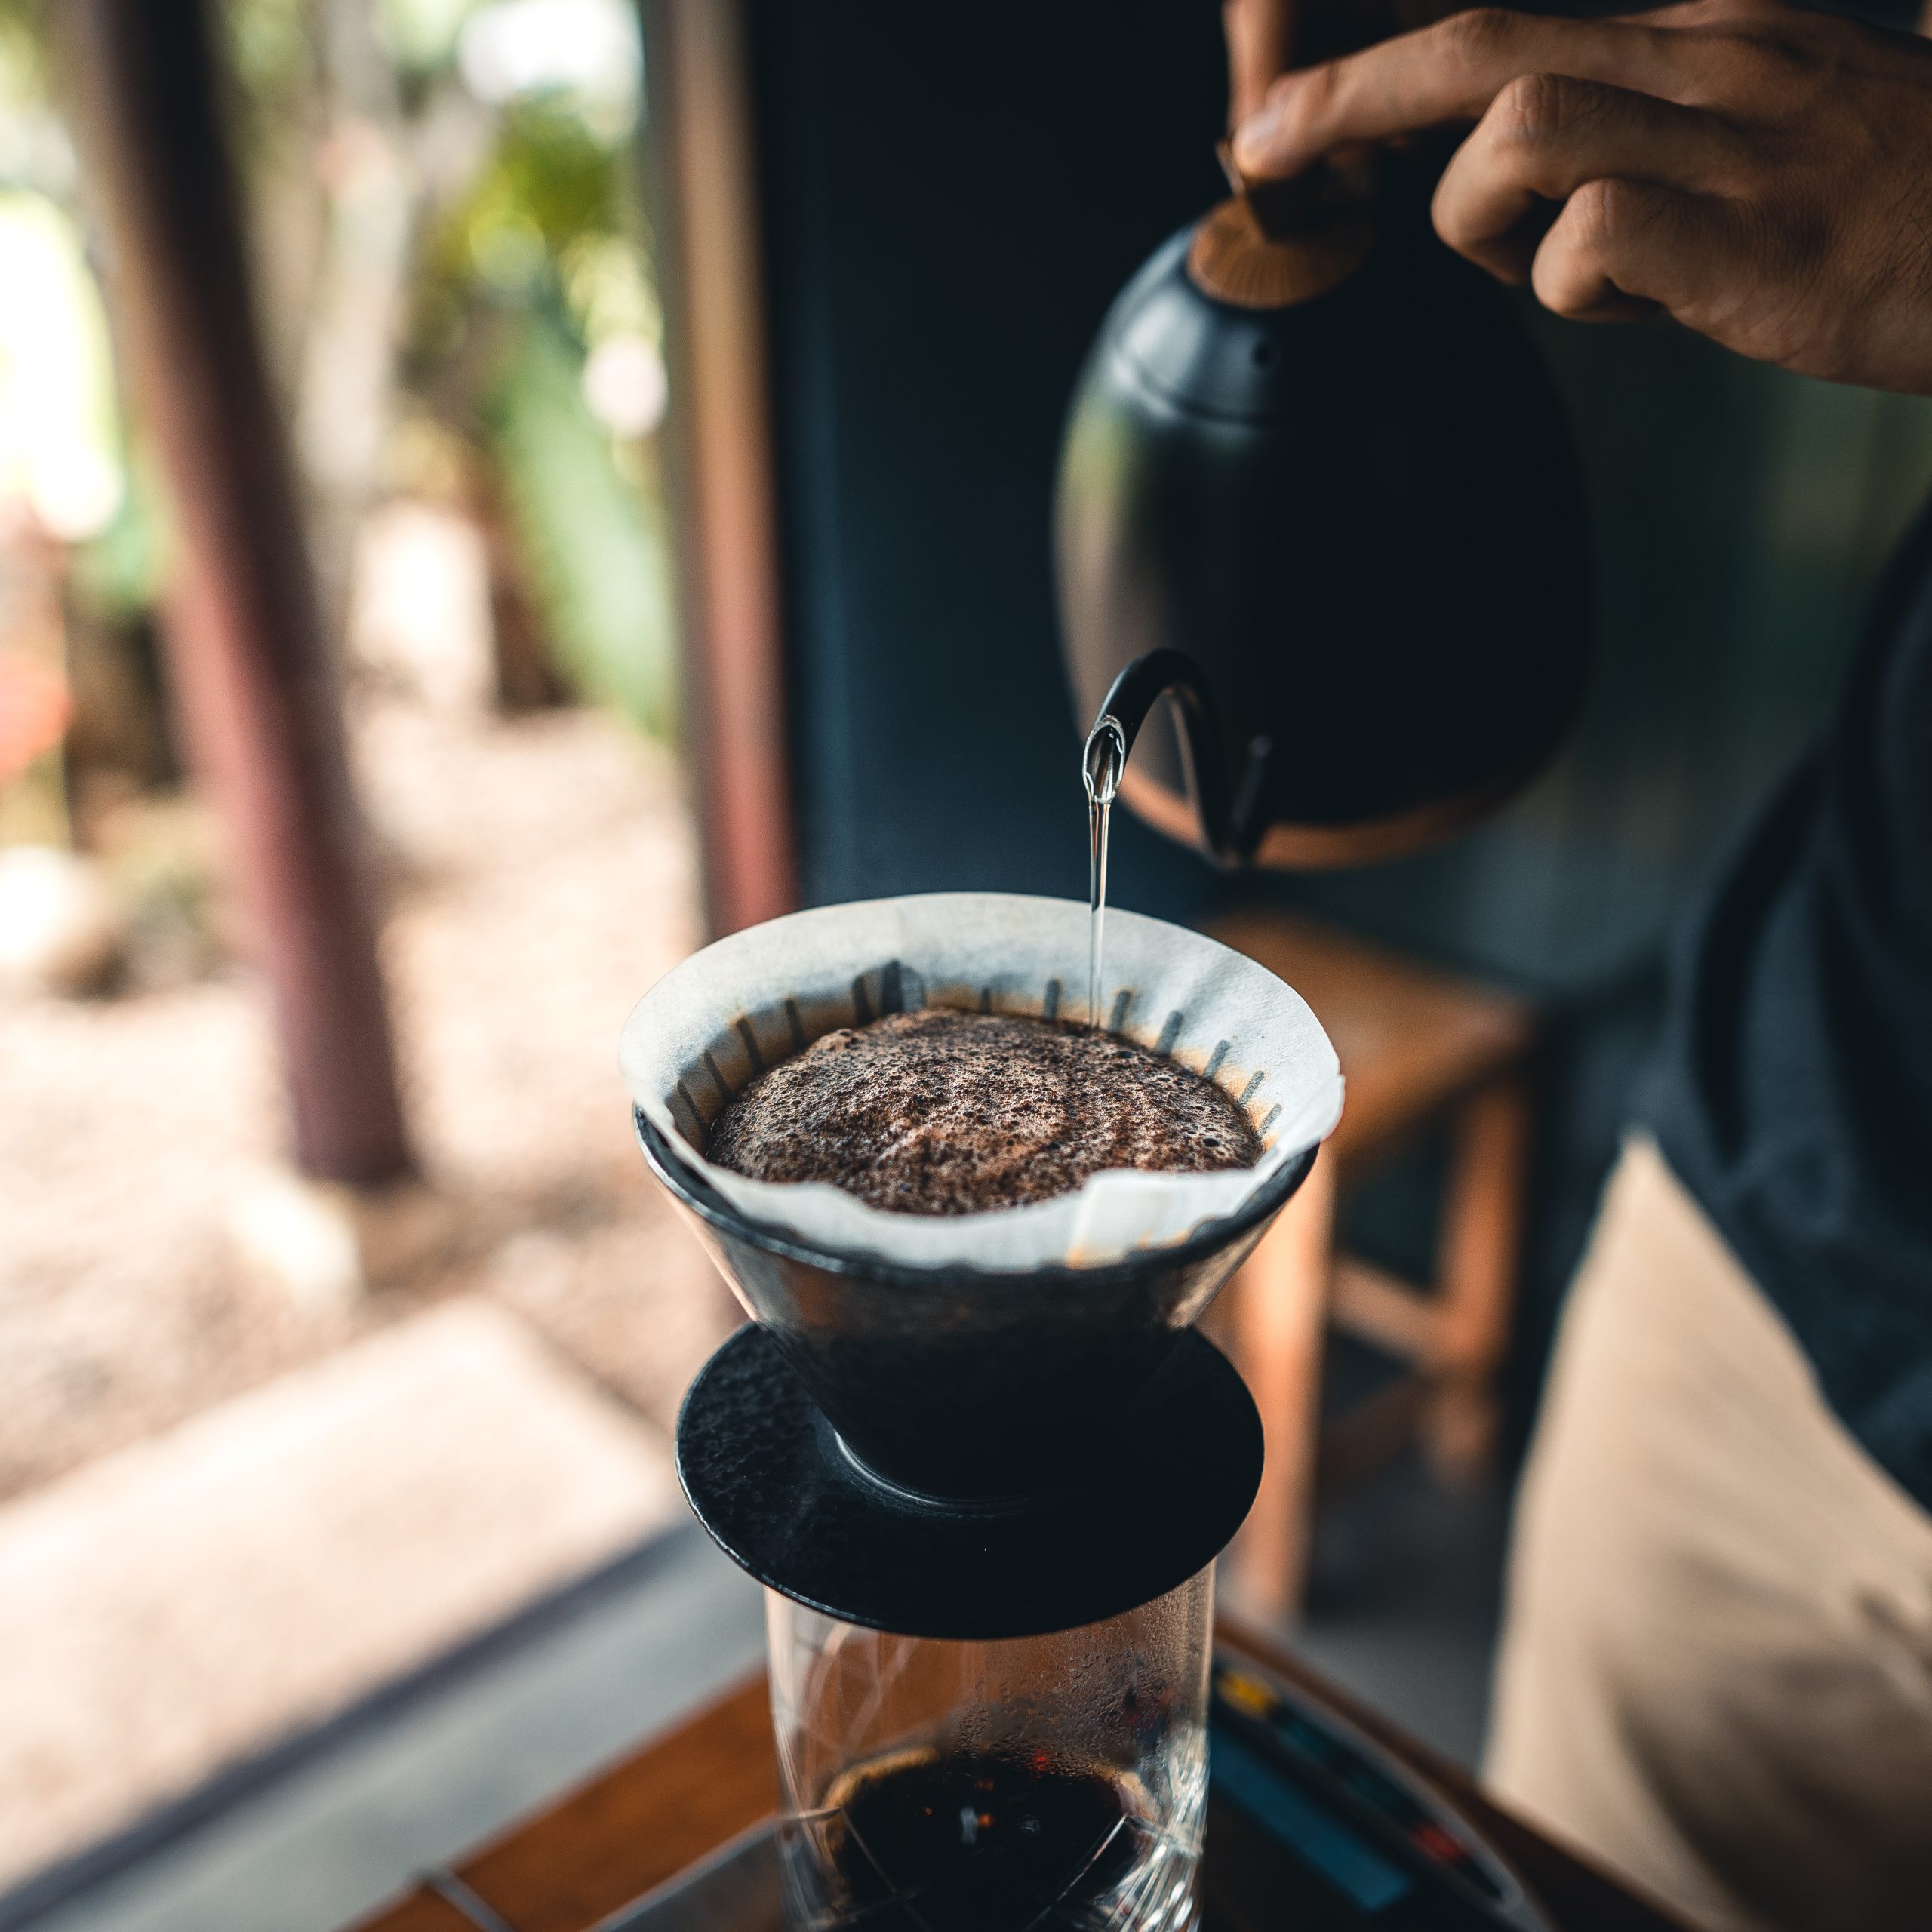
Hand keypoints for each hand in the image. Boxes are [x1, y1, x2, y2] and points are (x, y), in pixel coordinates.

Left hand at [1230, 0, 1931, 393]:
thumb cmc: (1896, 210)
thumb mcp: (1760, 145)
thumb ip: (1637, 154)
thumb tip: (1512, 208)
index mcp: (1707, 38)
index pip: (1513, 31)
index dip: (1387, 79)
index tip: (1296, 121)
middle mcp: (1714, 64)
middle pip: (1486, 47)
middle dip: (1349, 97)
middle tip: (1259, 147)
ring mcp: (1739, 146)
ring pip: (1522, 132)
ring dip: (1482, 219)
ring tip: (1545, 266)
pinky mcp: (1757, 241)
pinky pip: (1590, 240)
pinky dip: (1570, 292)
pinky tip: (1634, 308)